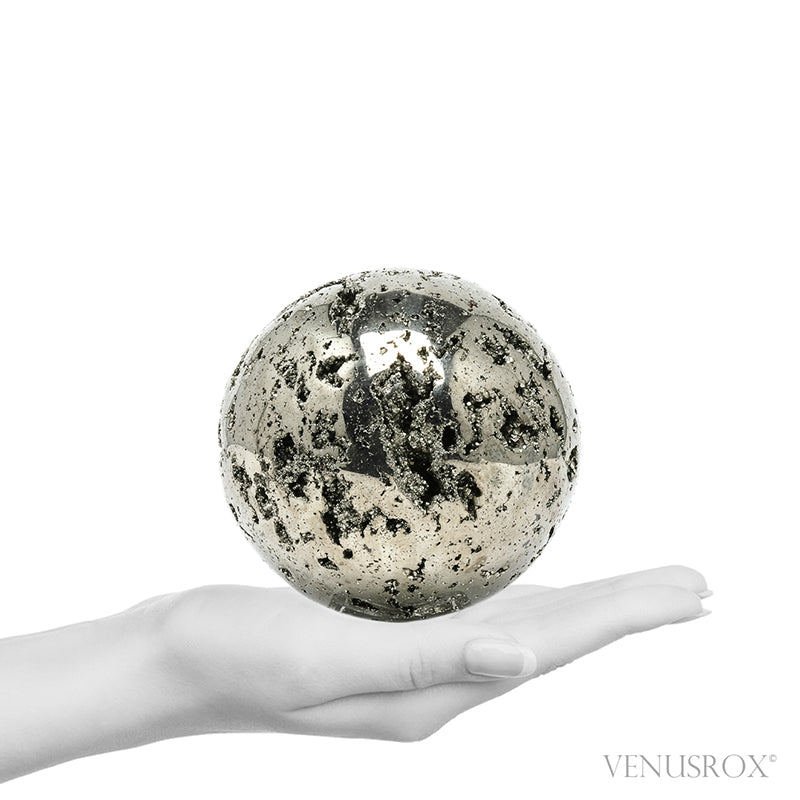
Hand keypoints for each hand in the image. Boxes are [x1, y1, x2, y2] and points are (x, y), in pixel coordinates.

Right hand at [152, 564, 710, 741]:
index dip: (627, 617)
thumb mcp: (325, 662)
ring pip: (525, 626)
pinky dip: (528, 595)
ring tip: (638, 591)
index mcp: (435, 691)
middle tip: (693, 587)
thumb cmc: (238, 655)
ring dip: (587, 604)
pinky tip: (538, 588)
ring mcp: (414, 659)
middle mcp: (438, 680)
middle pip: (556, 639)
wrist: (179, 656)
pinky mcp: (389, 635)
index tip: (692, 594)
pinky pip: (479, 612)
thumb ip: (426, 663)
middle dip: (628, 611)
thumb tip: (525, 661)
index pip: (555, 647)